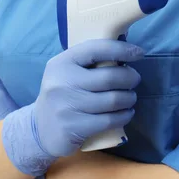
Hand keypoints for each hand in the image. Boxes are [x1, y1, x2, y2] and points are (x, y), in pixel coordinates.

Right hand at [2, 39, 143, 175]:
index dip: (121, 49)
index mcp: (60, 64)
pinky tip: (126, 113)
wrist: (39, 129)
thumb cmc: (62, 96)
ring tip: (129, 98)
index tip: (138, 53)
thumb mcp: (65, 74)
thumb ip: (88, 63)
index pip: (95, 49)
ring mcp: (66, 106)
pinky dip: (124, 116)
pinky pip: (110, 120)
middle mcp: (61, 83)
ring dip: (129, 99)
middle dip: (130, 78)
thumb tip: (125, 51)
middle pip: (109, 77)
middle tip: (134, 80)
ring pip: (113, 100)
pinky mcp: (74, 127)